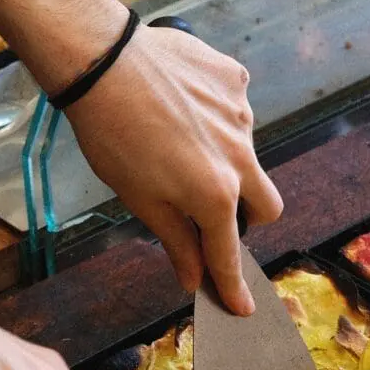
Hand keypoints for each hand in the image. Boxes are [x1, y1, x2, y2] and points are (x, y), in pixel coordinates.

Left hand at [64, 23, 282, 314]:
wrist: (102, 62)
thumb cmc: (113, 137)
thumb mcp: (141, 201)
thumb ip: (176, 241)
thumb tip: (193, 278)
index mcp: (215, 196)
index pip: (229, 253)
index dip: (234, 284)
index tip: (243, 307)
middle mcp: (240, 158)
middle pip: (266, 206)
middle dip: (249, 219)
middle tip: (213, 212)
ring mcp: (241, 116)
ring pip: (248, 155)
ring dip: (226, 163)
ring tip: (178, 142)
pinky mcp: (234, 80)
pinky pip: (236, 111)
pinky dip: (217, 120)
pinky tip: (183, 109)